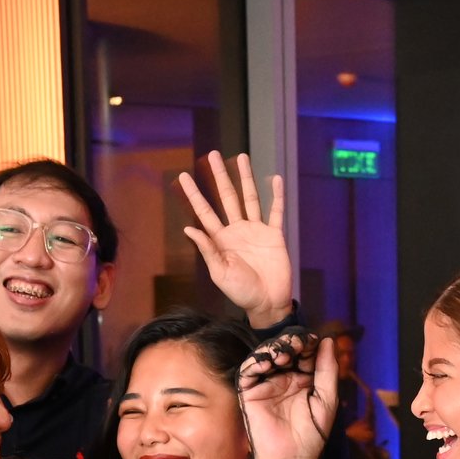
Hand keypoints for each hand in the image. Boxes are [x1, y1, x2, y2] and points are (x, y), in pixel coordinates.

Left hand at [178, 151, 292, 325]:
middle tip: (212, 155)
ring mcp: (256, 231)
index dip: (194, 194)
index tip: (183, 176)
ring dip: (245, 178)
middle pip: (227, 197)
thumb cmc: (241, 292)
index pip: (204, 211)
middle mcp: (237, 230)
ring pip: (250, 198)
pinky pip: (276, 212)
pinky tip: (274, 179)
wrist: (267, 303)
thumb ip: (207, 249)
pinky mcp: (274, 235)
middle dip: (219, 176)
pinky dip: (276, 196)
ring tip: (241, 157)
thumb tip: (188, 228)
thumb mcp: (219, 272)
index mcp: (220, 239)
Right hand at [237, 330, 336, 458]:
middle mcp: (284, 377)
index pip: (304, 352)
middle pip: (285, 349)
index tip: (313, 340)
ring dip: (274, 349)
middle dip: (291, 342)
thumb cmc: (312, 433)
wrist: (293, 457)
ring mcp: (266, 383)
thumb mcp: (327, 398)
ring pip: (266, 356)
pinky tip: (267, 362)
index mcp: (304, 378)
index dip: (307, 342)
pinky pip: (248, 371)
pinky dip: (255, 362)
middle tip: (297, 342)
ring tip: (284, 353)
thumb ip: (328, 370)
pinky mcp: (249, 392)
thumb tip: (329, 341)